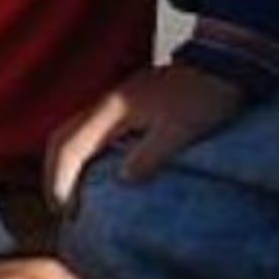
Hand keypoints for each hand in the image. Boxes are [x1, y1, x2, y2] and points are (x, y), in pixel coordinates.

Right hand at [43, 63, 244, 210]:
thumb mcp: (181, 131)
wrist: (224, 64)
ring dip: (66, 166)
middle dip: (54, 177)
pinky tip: (95, 176)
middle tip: (62, 211)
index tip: (67, 213)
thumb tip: (123, 180)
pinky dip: (82, 157)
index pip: (68, 148)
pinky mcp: (125, 105)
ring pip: (72, 134)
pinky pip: (89, 133)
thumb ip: (150, 155)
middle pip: (60, 139)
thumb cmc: (205, 98)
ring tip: (72, 198)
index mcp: (112, 110)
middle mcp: (105, 104)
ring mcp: (113, 102)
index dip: (60, 183)